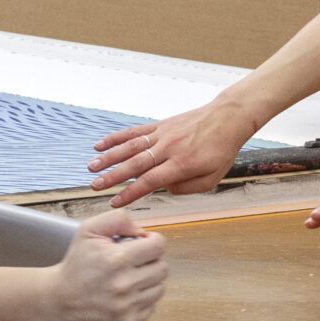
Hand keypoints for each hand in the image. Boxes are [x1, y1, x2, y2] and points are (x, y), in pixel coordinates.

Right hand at [44, 210, 168, 320]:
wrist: (59, 300)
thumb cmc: (76, 263)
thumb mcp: (88, 230)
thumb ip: (117, 219)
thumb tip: (141, 231)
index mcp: (117, 259)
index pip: (159, 246)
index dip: (152, 241)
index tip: (142, 243)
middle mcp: (125, 284)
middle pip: (163, 268)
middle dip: (151, 261)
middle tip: (134, 262)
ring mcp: (126, 306)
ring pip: (160, 288)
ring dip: (149, 281)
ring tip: (130, 278)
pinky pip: (152, 307)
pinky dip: (143, 299)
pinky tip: (127, 294)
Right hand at [87, 100, 260, 205]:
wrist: (227, 118)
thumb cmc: (222, 150)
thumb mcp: (212, 178)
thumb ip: (187, 188)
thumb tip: (165, 189)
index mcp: (182, 164)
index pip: (150, 181)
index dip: (131, 193)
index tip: (115, 202)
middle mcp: (169, 148)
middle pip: (136, 164)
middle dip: (113, 176)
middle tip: (95, 185)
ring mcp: (162, 135)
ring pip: (130, 146)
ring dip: (109, 157)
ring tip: (92, 166)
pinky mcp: (160, 125)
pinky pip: (135, 132)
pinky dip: (117, 138)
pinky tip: (101, 144)